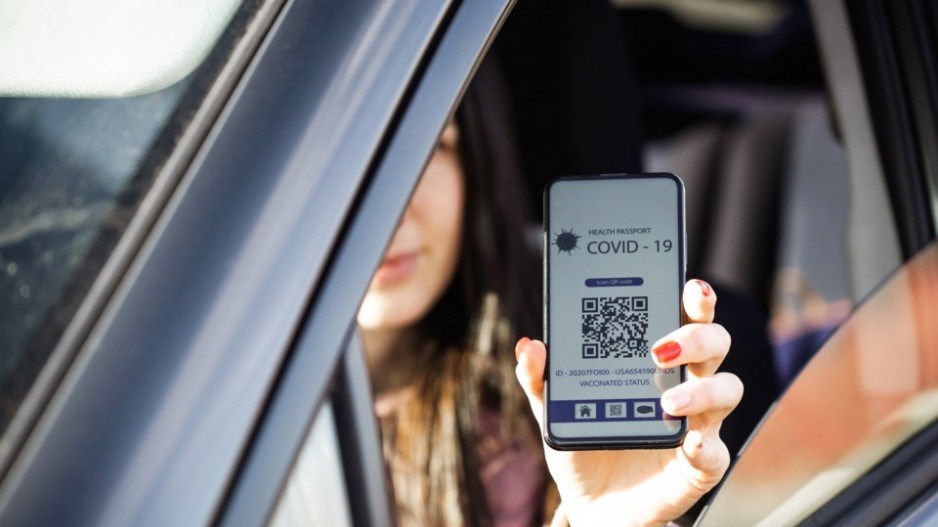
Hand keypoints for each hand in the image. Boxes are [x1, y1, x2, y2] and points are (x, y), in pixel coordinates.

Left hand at [515, 279, 741, 525]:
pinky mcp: (700, 465)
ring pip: (727, 389)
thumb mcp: (553, 408)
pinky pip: (716, 451)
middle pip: (714, 344)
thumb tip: (530, 346)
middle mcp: (686, 383)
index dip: (695, 298)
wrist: (591, 501)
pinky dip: (706, 445)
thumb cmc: (584, 441)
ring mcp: (698, 423)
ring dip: (701, 391)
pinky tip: (688, 441)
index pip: (685, 318)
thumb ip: (540, 378)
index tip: (689, 285)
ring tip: (665, 401)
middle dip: (697, 336)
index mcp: (657, 360)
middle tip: (660, 349)